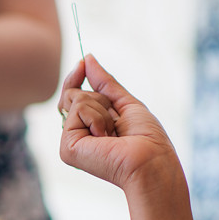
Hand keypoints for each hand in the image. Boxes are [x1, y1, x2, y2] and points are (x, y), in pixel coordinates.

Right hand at [58, 55, 179, 193]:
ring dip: (101, 109)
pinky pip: (78, 109)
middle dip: (98, 97)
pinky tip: (106, 137)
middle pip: (71, 95)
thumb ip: (104, 82)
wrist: (151, 160)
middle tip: (115, 118)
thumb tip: (87, 58)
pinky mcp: (67, 148)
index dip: (76, 78)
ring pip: (76, 99)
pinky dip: (97, 117)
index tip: (82, 63)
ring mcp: (70, 141)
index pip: (73, 96)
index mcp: (89, 127)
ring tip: (113, 133)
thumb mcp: (126, 103)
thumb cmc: (146, 139)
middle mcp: (77, 134)